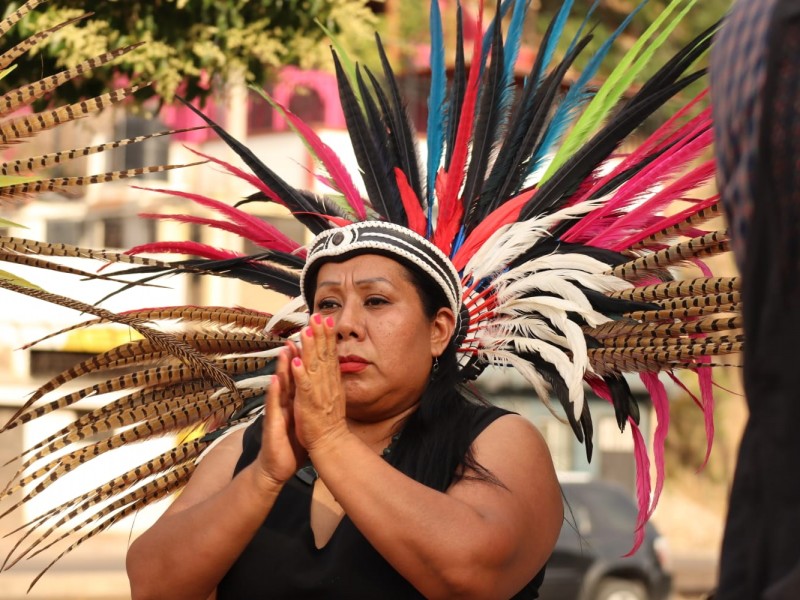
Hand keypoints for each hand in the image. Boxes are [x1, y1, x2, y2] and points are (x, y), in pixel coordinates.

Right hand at [257, 344, 306, 484]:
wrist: (277, 466)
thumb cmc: (291, 442)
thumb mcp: (303, 417)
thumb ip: (306, 401)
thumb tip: (318, 389)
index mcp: (295, 398)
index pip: (303, 373)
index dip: (310, 355)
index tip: (317, 336)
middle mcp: (285, 400)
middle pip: (291, 373)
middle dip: (296, 352)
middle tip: (302, 331)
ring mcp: (277, 410)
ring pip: (280, 385)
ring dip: (282, 367)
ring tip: (286, 348)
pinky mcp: (272, 423)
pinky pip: (274, 406)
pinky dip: (275, 392)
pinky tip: (276, 380)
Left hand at [290, 314, 348, 450]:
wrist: (331, 443)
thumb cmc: (328, 421)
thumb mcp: (331, 395)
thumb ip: (329, 378)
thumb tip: (326, 362)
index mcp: (331, 382)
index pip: (330, 354)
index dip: (327, 336)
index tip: (325, 319)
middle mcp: (326, 384)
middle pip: (324, 355)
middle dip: (320, 335)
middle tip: (317, 316)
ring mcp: (318, 394)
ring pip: (314, 367)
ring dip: (310, 349)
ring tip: (306, 332)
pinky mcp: (308, 405)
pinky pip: (304, 387)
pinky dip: (300, 374)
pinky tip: (296, 362)